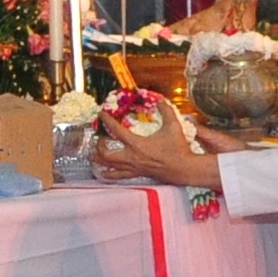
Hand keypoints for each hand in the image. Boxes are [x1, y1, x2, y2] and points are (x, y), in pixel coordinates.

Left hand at [94, 120, 222, 192]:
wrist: (183, 169)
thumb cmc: (178, 148)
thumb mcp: (173, 126)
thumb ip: (166, 111)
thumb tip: (160, 100)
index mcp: (137, 144)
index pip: (116, 131)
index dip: (107, 121)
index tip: (101, 114)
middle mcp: (131, 158)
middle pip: (106, 154)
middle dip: (98, 146)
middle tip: (99, 139)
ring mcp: (133, 168)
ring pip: (109, 167)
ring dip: (99, 161)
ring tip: (93, 156)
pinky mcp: (137, 175)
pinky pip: (118, 177)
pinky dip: (109, 175)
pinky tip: (103, 173)